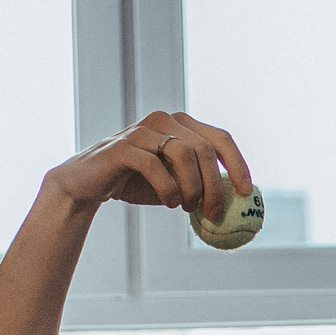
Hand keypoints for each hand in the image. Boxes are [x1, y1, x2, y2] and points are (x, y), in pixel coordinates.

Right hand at [47, 111, 249, 218]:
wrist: (90, 184)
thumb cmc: (138, 183)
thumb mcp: (176, 183)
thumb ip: (202, 185)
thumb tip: (236, 202)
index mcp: (182, 125)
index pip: (220, 138)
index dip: (237, 164)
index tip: (245, 193)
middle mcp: (165, 120)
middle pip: (206, 149)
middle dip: (215, 186)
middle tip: (213, 214)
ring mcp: (143, 130)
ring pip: (183, 154)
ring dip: (192, 188)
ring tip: (186, 208)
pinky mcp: (123, 146)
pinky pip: (155, 165)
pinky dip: (168, 188)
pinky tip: (169, 203)